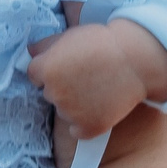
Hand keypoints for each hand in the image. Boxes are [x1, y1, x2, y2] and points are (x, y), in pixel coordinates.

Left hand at [27, 20, 166, 141]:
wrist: (137, 58)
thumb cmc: (104, 42)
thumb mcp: (70, 35)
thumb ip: (44, 45)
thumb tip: (29, 53)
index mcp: (46, 70)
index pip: (34, 75)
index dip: (50, 70)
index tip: (66, 66)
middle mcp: (54, 93)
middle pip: (49, 93)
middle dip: (62, 86)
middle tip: (84, 76)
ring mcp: (71, 112)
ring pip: (64, 111)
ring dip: (74, 105)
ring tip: (96, 89)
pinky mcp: (89, 127)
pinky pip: (78, 131)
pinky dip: (85, 124)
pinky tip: (97, 109)